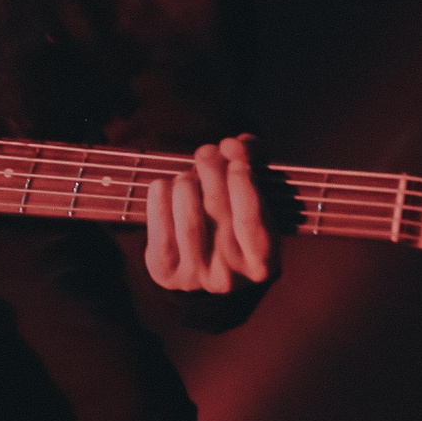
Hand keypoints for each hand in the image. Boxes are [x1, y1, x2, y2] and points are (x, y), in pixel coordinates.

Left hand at [144, 135, 276, 293]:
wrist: (201, 267)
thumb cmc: (231, 222)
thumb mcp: (250, 197)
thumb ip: (249, 164)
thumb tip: (236, 143)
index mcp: (262, 263)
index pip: (253, 221)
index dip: (244, 186)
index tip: (236, 162)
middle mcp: (231, 277)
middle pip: (220, 214)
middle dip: (212, 175)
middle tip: (206, 153)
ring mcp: (197, 277)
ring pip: (190, 224)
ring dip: (186, 188)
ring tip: (186, 175)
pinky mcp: (167, 273)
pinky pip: (161, 234)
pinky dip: (159, 203)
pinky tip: (162, 185)